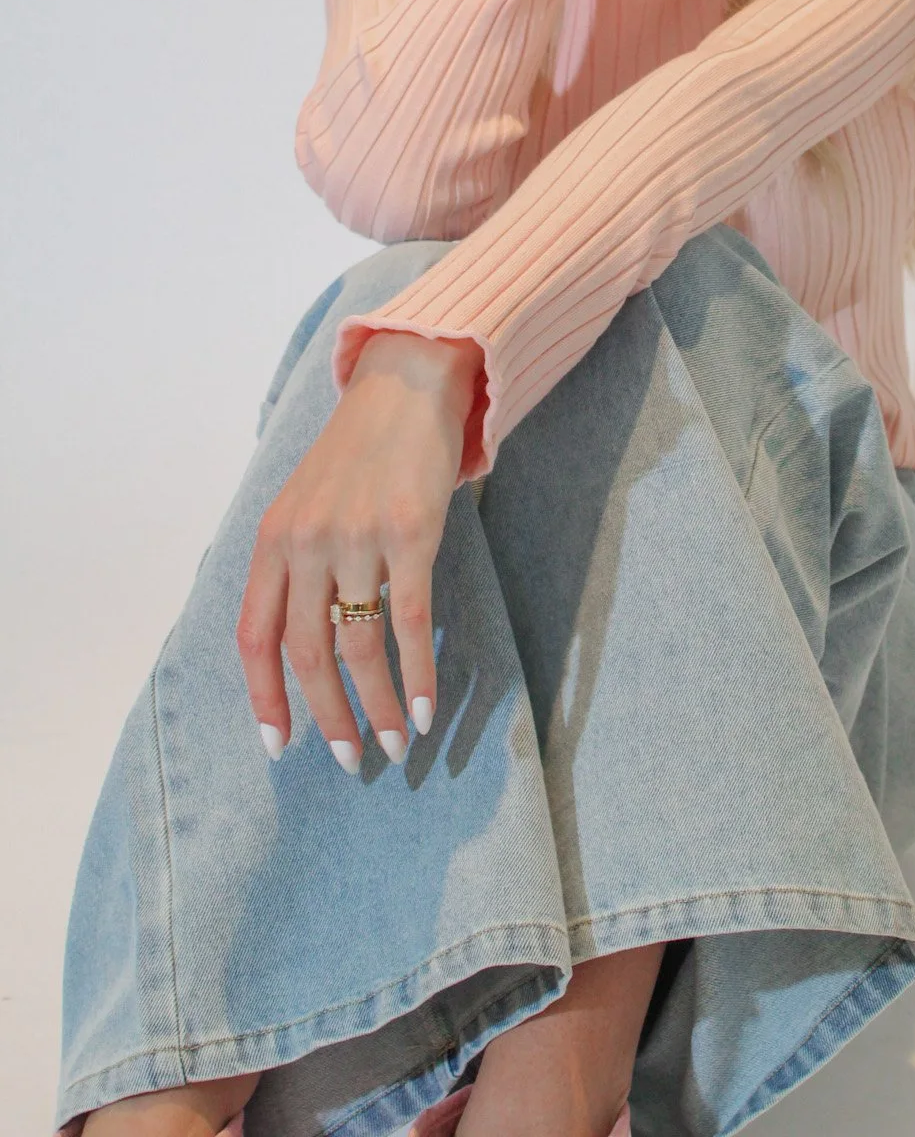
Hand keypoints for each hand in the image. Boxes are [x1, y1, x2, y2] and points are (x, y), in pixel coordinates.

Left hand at [236, 330, 484, 768]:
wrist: (408, 384)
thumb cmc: (360, 451)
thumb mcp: (307, 501)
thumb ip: (298, 562)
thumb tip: (305, 644)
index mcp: (273, 539)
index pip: (255, 636)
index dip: (264, 697)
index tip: (280, 745)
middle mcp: (306, 541)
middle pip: (307, 653)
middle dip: (328, 717)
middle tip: (352, 760)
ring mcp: (356, 537)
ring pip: (359, 647)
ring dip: (380, 707)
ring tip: (397, 742)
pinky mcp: (409, 533)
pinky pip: (410, 623)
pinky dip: (419, 673)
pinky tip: (429, 707)